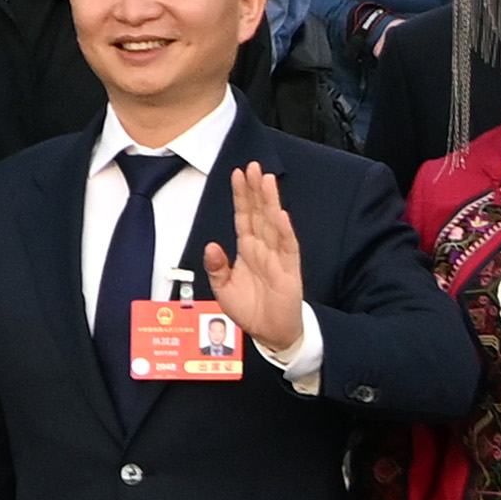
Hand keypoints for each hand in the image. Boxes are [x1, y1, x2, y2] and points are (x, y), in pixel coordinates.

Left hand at [201, 162, 310, 356]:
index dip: (241, 196)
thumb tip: (211, 246)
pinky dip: (285, 232)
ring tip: (267, 180)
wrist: (270, 333)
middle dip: (255, 190)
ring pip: (274, 223)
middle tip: (253, 166)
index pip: (244, 216)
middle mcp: (263, 248)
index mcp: (247, 248)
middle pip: (259, 213)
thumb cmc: (251, 308)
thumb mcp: (223, 289)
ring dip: (270, 202)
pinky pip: (288, 248)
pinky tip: (281, 215)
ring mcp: (278, 257)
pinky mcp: (289, 271)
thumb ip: (216, 268)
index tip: (237, 174)